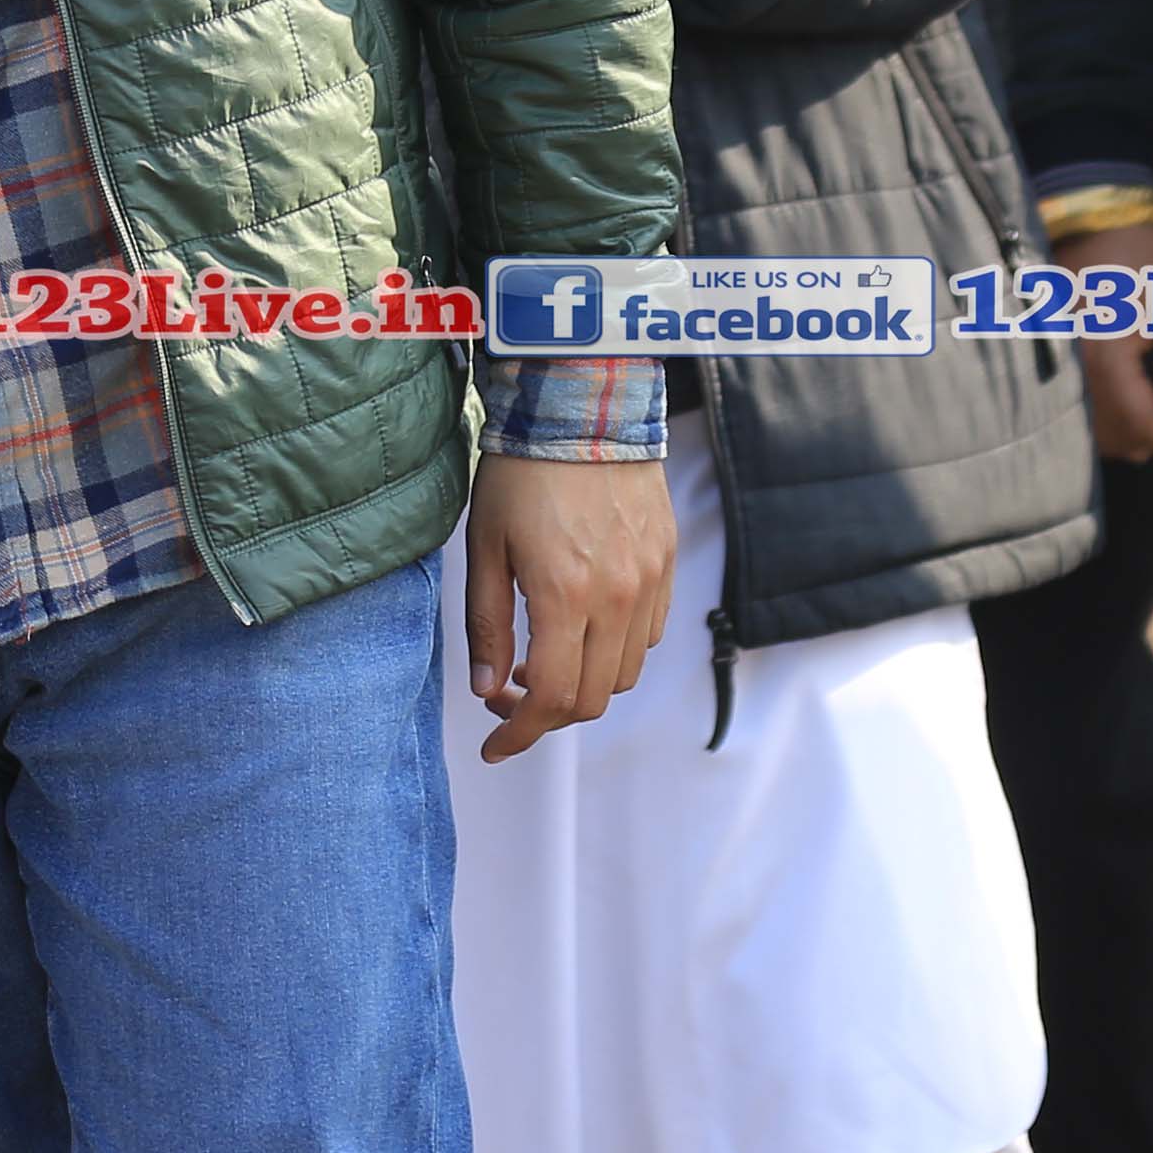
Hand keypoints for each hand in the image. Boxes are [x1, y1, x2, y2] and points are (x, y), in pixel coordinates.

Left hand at [457, 449, 674, 763]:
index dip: (521, 734)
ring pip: (623, 673)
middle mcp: (618, 597)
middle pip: (592, 698)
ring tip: (540, 661)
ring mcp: (650, 582)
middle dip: (548, 716)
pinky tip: (580, 630)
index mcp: (566, 596)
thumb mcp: (485, 548)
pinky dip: (613, 653)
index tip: (496, 746)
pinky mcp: (667, 564)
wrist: (583, 407)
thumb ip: (487, 624)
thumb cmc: (522, 473)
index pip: (552, 698)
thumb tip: (487, 688)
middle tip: (509, 700)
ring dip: (582, 685)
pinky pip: (647, 635)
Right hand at [1060, 216, 1152, 460]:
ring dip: (1129, 430)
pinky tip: (1132, 404)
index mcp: (1103, 355)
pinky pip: (1075, 400)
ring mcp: (1056, 358)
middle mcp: (1071, 365)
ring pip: (1091, 422)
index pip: (1142, 421)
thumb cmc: (1143, 256)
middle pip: (1113, 430)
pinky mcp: (1051, 350)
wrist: (1092, 214)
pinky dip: (1106, 413)